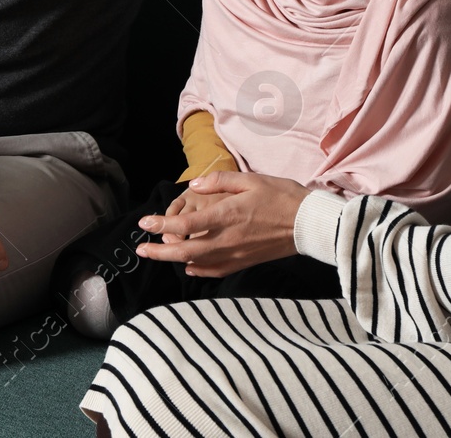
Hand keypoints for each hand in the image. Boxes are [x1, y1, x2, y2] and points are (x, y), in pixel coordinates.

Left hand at [135, 170, 308, 277]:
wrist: (309, 224)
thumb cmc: (281, 197)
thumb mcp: (250, 179)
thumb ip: (218, 181)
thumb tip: (194, 185)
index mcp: (227, 215)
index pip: (185, 224)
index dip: (160, 224)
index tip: (144, 223)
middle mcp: (227, 238)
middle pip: (184, 251)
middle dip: (159, 251)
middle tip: (141, 249)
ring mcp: (235, 254)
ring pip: (196, 263)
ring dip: (174, 260)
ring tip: (158, 254)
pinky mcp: (243, 263)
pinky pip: (214, 270)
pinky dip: (197, 269)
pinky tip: (189, 265)